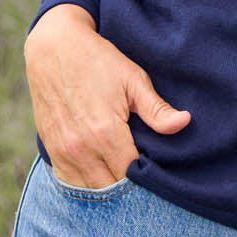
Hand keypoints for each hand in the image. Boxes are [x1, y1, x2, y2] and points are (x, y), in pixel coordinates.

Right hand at [23, 3, 190, 187]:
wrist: (54, 48)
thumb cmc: (98, 61)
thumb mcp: (133, 79)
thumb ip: (157, 109)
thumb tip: (185, 122)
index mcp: (105, 132)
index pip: (132, 173)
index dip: (147, 174)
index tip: (156, 167)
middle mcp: (81, 148)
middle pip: (110, 187)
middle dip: (128, 184)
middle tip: (143, 172)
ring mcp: (62, 151)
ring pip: (89, 189)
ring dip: (107, 186)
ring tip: (123, 172)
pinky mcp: (50, 150)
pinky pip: (69, 182)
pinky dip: (85, 182)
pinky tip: (100, 172)